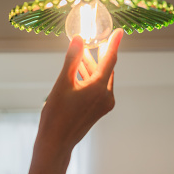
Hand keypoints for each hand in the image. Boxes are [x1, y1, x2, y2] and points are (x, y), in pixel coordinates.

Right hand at [37, 28, 123, 158]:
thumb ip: (72, 59)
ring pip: (100, 80)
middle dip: (96, 56)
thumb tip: (79, 39)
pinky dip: (89, 80)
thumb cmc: (56, 115)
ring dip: (90, 68)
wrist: (56, 142)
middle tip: (89, 42)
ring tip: (78, 57)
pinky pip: (97, 89)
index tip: (118, 31)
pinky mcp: (98, 110)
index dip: (113, 43)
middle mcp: (106, 96)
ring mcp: (103, 105)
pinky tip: (77, 75)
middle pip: (105, 69)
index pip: (110, 59)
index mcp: (99, 88)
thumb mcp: (62, 83)